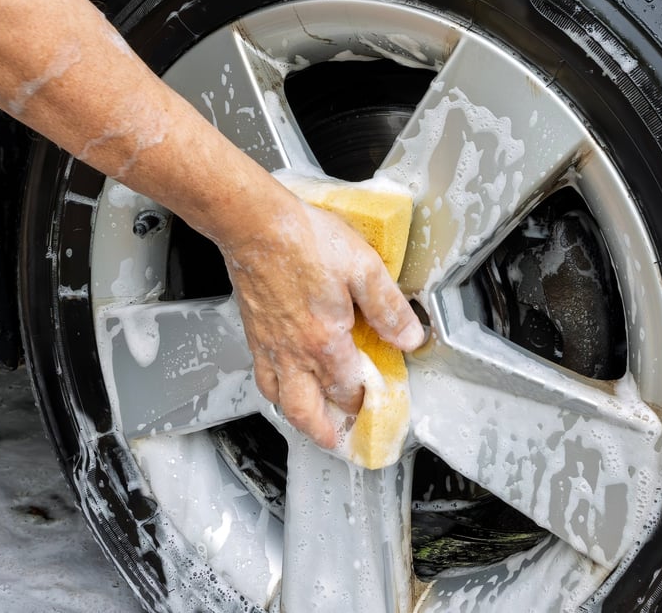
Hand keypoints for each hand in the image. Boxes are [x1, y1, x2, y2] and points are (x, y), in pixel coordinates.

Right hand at [220, 198, 425, 448]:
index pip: (348, 388)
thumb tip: (409, 337)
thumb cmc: (303, 239)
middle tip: (338, 438)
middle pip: (306, 411)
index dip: (364, 400)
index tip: (376, 403)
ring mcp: (269, 344)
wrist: (254, 224)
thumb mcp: (363, 267)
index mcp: (324, 342)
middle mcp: (293, 352)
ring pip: (279, 397)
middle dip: (324, 431)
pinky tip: (280, 377)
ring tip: (309, 420)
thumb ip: (388, 307)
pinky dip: (273, 387)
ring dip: (297, 415)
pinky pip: (261, 373)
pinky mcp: (253, 330)